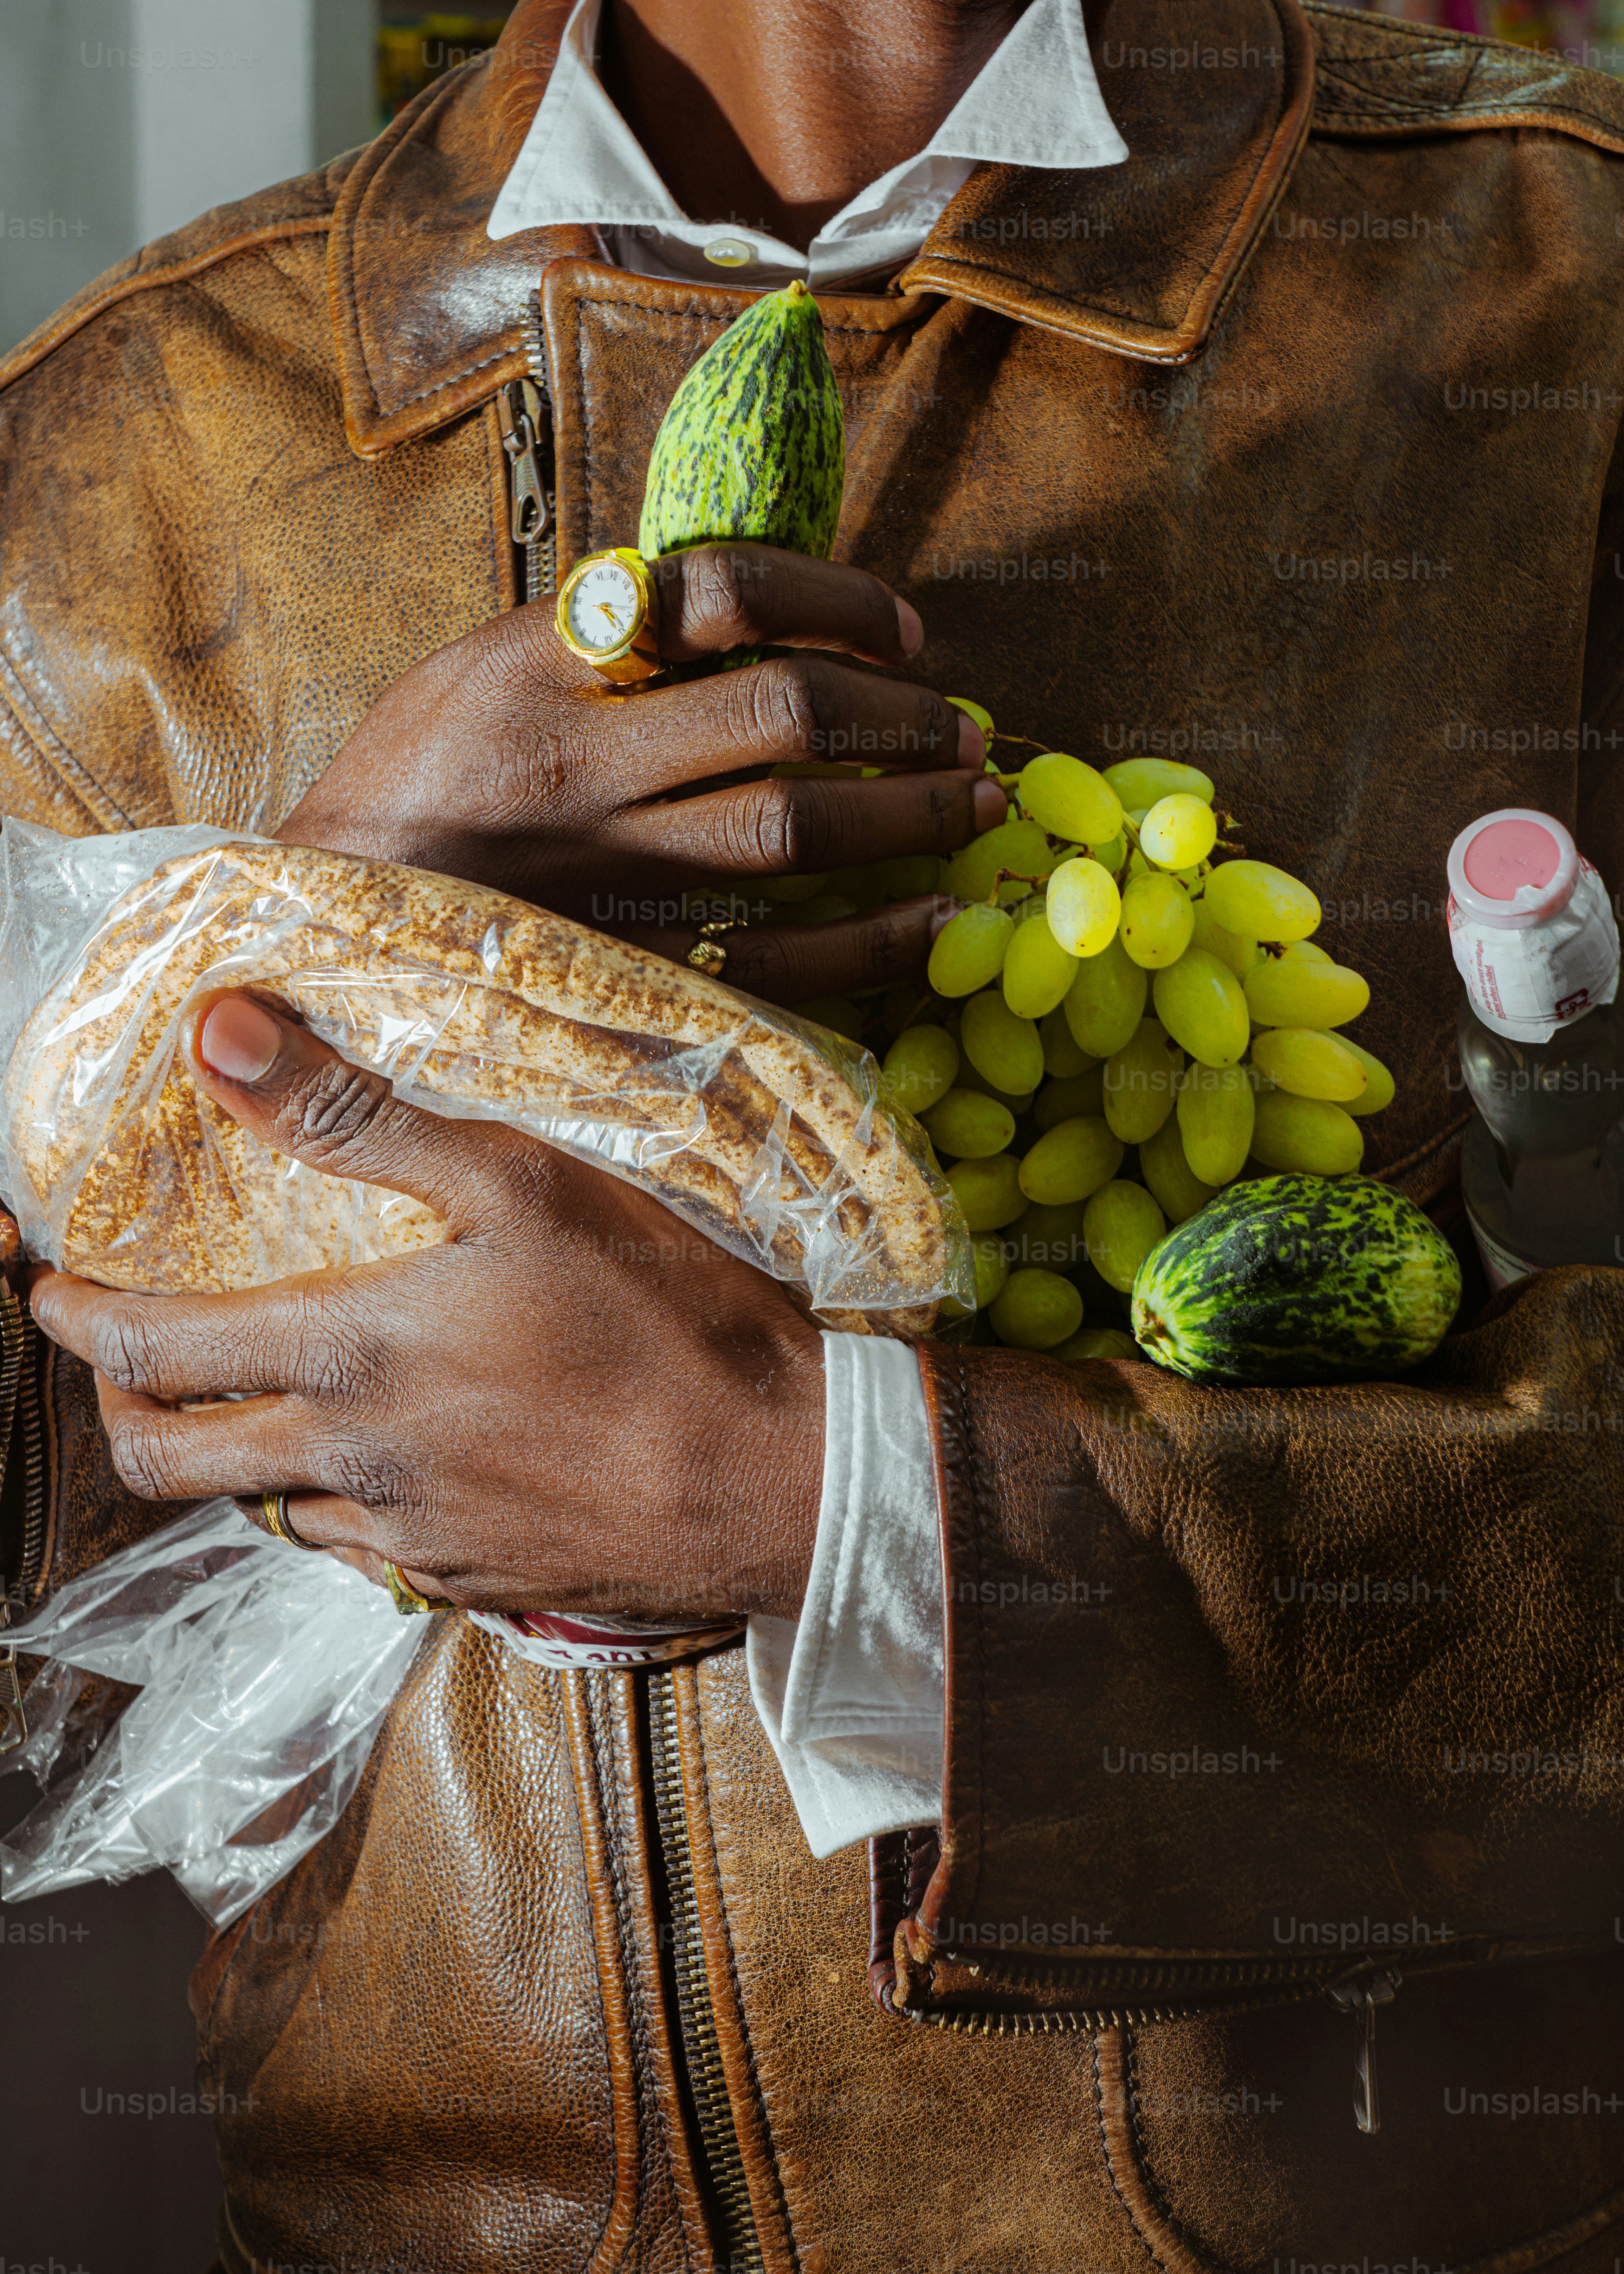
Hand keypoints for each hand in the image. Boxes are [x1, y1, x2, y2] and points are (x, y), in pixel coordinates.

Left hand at [27, 995, 825, 1620]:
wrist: (781, 1480)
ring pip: (265, 1511)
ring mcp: (412, 1538)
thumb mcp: (519, 1181)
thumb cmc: (665, 1317)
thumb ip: (354, 1113)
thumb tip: (214, 1032)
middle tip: (125, 1353)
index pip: (147, 1353)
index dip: (73, 1315)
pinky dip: (340, 1501)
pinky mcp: (473, 1580)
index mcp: (347, 1361)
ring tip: (269, 1394)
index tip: (48, 1279)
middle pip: (166, 1467)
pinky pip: (363, 1550)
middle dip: (117, 1405)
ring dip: (239, 1454)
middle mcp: (354, 1467)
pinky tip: (393, 1455)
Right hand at [278, 543, 1003, 1006]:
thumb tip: (758, 609)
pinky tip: (934, 923)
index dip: (839, 599)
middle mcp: (575, 759)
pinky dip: (871, 942)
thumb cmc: (415, 781)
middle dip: (905, 716)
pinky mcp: (616, 970)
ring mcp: (598, 873)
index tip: (906, 630)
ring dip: (911, 815)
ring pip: (792, 830)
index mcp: (540, 659)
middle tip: (969, 729)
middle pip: (785, 713)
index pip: (722, 588)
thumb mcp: (482, 666)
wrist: (318, 919)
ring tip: (976, 803)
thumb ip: (606, 637)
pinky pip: (773, 958)